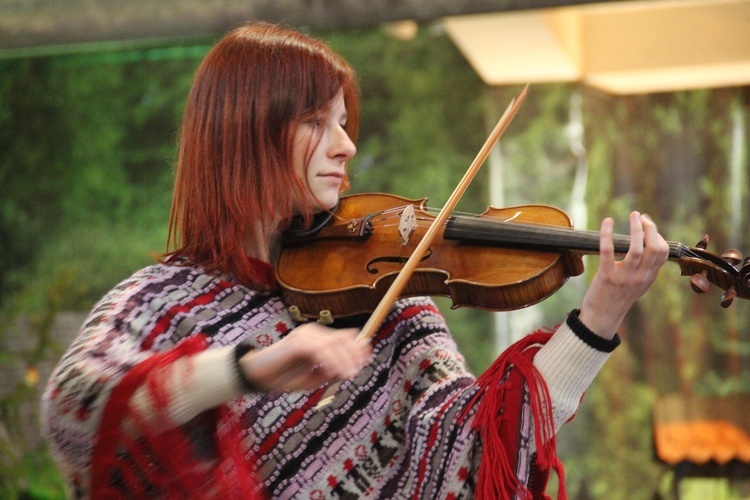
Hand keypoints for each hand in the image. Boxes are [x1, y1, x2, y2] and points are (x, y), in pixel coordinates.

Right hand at [238, 322, 371, 391]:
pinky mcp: (297, 343)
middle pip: (341, 338)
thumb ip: (329, 371)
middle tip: (358, 370)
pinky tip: (337, 372)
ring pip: (332, 344)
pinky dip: (331, 361)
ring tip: (350, 374)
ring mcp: (304, 336)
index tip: (367, 357)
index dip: (357, 345)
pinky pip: (319, 350)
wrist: (257, 376)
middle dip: (353, 354)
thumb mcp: (313, 377)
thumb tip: (347, 368)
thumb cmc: (284, 377)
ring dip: (344, 360)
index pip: (343, 336)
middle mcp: (312, 332)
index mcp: (316, 337)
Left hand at [579, 211, 668, 337]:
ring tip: (633, 215)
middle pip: (654, 248)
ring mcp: (624, 277)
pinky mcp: (606, 276)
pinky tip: (607, 221)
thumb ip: (644, 269)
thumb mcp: (637, 285)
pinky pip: (609, 251)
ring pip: (637, 249)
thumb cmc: (616, 299)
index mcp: (648, 278)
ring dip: (636, 228)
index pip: (662, 253)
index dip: (657, 235)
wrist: (601, 319)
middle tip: (640, 217)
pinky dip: (608, 234)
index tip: (647, 224)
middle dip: (650, 228)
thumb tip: (645, 246)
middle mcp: (640, 277)